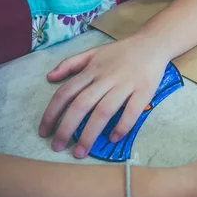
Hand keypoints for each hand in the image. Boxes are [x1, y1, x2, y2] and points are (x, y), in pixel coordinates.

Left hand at [39, 37, 167, 157]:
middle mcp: (106, 77)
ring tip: (80, 152)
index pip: (66, 92)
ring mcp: (125, 84)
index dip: (52, 112)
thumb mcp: (93, 52)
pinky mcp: (144, 90)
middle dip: (66, 128)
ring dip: (90, 134)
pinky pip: (132, 111)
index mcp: (92, 69)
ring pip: (104, 111)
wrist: (152, 43)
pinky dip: (122, 126)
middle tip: (57, 147)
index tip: (44, 132)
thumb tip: (49, 77)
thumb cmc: (121, 51)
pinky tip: (113, 138)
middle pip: (82, 104)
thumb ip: (70, 63)